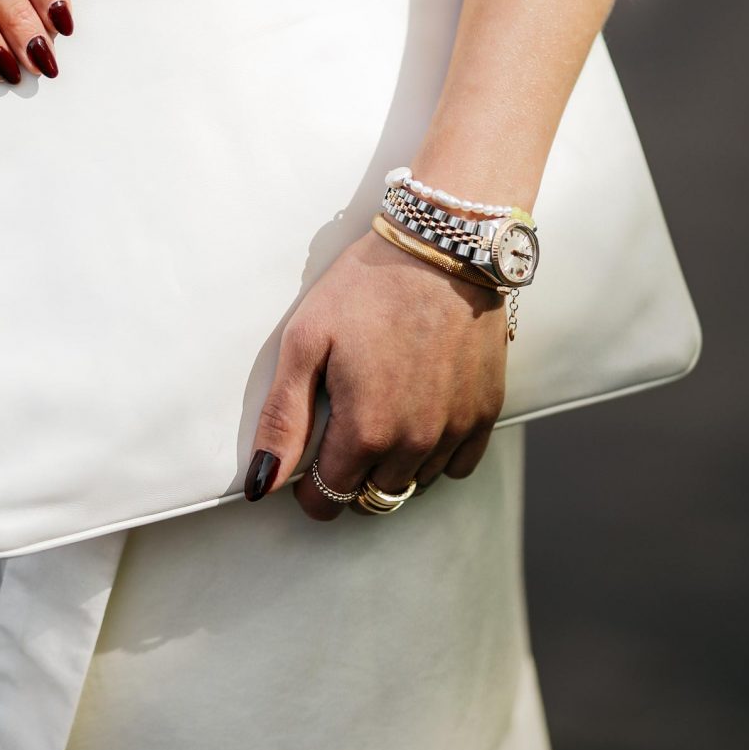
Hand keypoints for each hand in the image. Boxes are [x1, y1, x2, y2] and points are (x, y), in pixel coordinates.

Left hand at [245, 230, 507, 517]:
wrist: (441, 249)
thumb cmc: (367, 287)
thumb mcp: (306, 342)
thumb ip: (283, 419)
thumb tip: (263, 484)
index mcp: (365, 430)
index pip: (328, 500)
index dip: (309, 487)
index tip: (307, 460)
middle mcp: (414, 443)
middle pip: (370, 497)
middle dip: (349, 476)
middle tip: (341, 426)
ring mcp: (454, 430)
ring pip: (413, 484)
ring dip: (391, 466)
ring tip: (380, 413)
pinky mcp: (485, 412)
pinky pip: (456, 467)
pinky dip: (434, 455)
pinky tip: (419, 417)